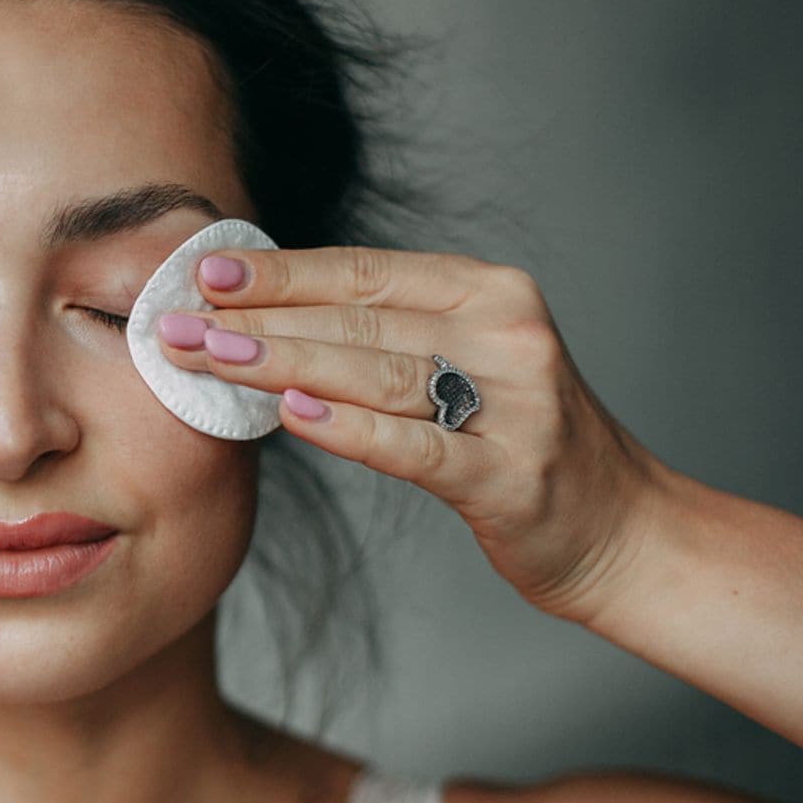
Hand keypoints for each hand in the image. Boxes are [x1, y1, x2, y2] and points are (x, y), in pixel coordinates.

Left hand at [155, 246, 677, 625]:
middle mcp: (507, 334)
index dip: (282, 271)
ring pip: (379, 372)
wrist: (626, 532)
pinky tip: (292, 415)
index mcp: (491, 293)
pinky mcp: (512, 475)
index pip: (366, 272)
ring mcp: (516, 404)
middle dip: (258, 320)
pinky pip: (417, 447)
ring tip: (209, 358)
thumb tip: (265, 316)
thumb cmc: (524, 445)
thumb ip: (390, 335)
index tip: (204, 272)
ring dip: (283, 362)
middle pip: (361, 320)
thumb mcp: (469, 365)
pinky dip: (351, 429)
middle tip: (175, 323)